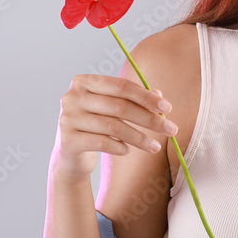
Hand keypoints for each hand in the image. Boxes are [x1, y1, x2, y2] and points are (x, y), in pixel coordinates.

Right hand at [51, 74, 175, 182]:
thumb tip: (159, 96)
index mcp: (84, 82)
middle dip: (150, 119)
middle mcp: (72, 97)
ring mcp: (67, 119)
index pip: (121, 86)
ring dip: (140, 138)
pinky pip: (102, 143)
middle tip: (171, 129)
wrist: (70, 155)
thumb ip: (134, 99)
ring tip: (155, 147)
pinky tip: (128, 150)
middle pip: (120, 106)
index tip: (167, 108)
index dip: (146, 97)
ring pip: (114, 126)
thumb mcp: (113, 110)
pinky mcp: (68, 141)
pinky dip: (120, 147)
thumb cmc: (96, 126)